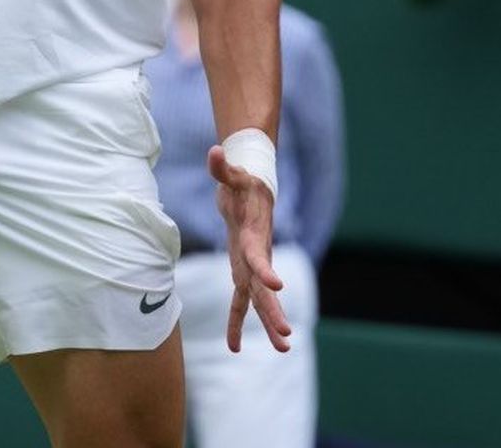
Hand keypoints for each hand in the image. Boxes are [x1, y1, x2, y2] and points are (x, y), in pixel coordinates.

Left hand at [208, 145, 291, 352]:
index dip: (265, 268)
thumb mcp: (232, 174)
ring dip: (269, 324)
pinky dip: (237, 322)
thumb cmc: (242, 183)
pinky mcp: (243, 271)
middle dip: (274, 311)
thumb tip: (214, 151)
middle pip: (264, 287)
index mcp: (255, 234)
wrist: (252, 191)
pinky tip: (234, 346)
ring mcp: (252, 265)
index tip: (277, 283)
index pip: (259, 255)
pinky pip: (241, 301)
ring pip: (260, 300)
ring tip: (282, 350)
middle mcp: (257, 254)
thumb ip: (221, 167)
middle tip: (286, 337)